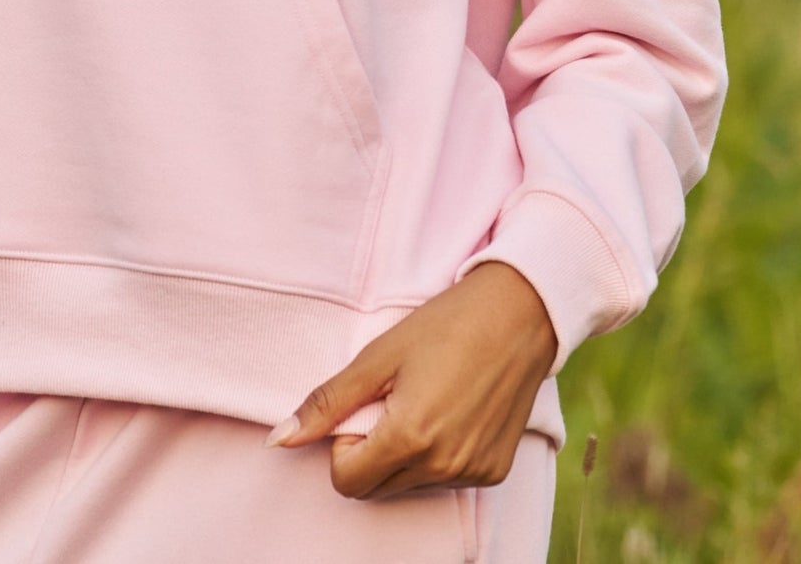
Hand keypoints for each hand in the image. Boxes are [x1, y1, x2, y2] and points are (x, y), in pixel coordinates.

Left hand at [263, 262, 557, 499]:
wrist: (520, 313)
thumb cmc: (446, 324)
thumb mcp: (379, 355)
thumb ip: (328, 402)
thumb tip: (279, 440)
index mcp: (410, 438)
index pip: (347, 481)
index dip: (342, 445)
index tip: (362, 407)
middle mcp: (443, 466)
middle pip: (376, 486)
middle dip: (369, 451)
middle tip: (390, 398)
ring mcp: (472, 473)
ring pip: (409, 484)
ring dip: (403, 453)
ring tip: (424, 398)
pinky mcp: (493, 471)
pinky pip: (445, 478)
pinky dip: (436, 453)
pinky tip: (451, 409)